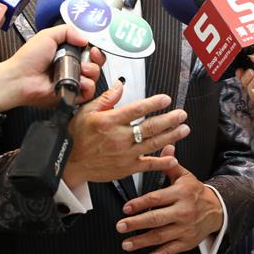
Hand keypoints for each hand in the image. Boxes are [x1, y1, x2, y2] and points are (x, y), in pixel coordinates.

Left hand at [0, 24, 104, 110]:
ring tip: (81, 69)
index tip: (93, 47)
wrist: (20, 78)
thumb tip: (85, 38)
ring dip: (92, 71)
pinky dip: (87, 86)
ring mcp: (73, 81)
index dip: (95, 48)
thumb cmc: (29, 58)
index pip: (89, 50)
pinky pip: (88, 92)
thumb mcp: (47, 35)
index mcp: (67, 53)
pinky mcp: (72, 95)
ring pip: (94, 77)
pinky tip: (79, 81)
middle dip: (97, 59)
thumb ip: (68, 31)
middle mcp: (72, 67)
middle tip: (91, 56)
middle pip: (95, 63)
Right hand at [61, 88, 189, 186]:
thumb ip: (106, 99)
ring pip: (153, 144)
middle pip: (150, 127)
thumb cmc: (77, 136)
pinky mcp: (127, 168)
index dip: (153, 103)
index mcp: (109, 121)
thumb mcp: (86, 112)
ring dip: (171, 136)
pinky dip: (162, 162)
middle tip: (182, 114)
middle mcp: (119, 138)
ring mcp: (124, 154)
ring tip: (184, 129)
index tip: (166, 99)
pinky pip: (148, 165)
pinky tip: (173, 157)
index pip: (136, 110)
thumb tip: (120, 85)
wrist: (70, 163)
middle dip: (169, 120)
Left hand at [116, 145, 223, 253]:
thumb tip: (166, 146)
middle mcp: (183, 211)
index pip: (157, 198)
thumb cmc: (195, 192)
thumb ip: (171, 164)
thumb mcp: (185, 176)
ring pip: (161, 237)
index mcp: (181, 193)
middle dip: (136, 224)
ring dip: (142, 242)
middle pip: (156, 219)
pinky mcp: (187, 242)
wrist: (217, 210)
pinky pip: (171, 250)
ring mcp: (185, 228)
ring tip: (125, 243)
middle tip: (120, 226)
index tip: (125, 208)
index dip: (139, 203)